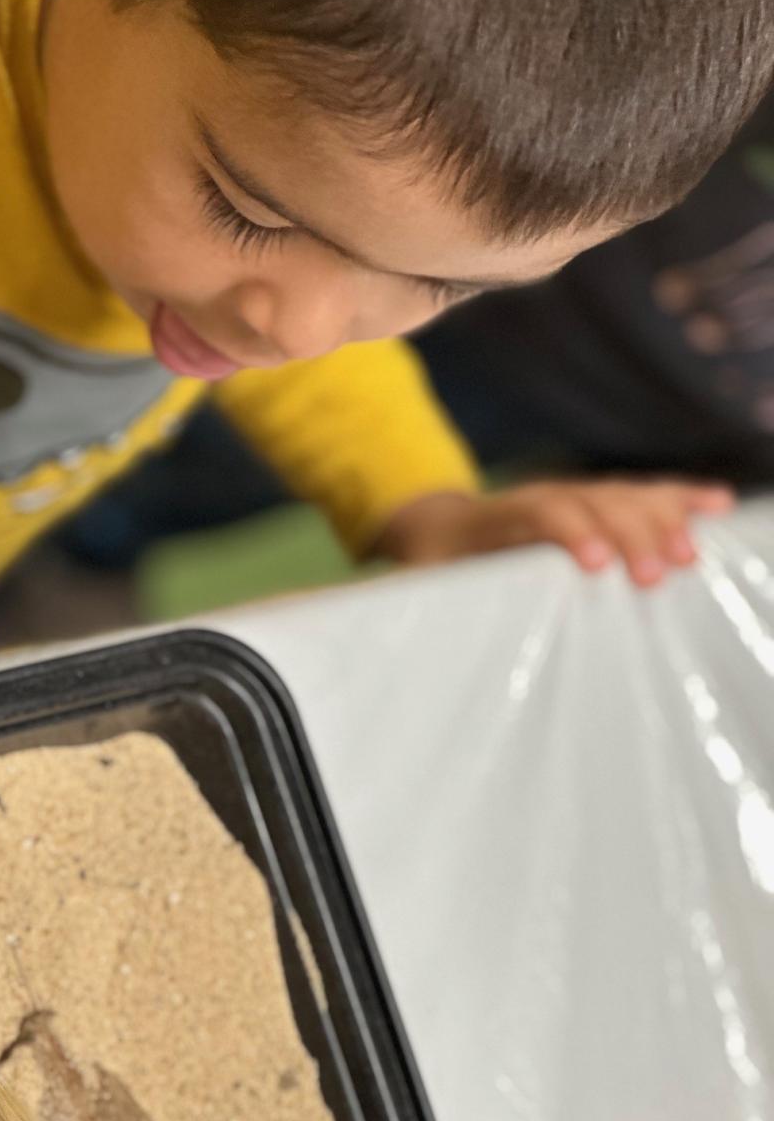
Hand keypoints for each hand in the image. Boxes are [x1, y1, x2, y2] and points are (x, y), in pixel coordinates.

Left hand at [378, 478, 735, 586]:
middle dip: (630, 534)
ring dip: (664, 520)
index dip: (573, 532)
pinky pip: (645, 496)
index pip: (544, 511)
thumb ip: (419, 600)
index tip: (596, 565)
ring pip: (628, 496)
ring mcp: (578, 495)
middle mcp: (547, 497)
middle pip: (598, 502)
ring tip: (692, 556)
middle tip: (657, 577)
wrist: (440, 527)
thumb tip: (401, 624)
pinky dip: (682, 499)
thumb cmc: (434, 566)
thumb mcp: (418, 584)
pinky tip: (719, 506)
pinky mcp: (601, 505)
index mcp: (502, 516)